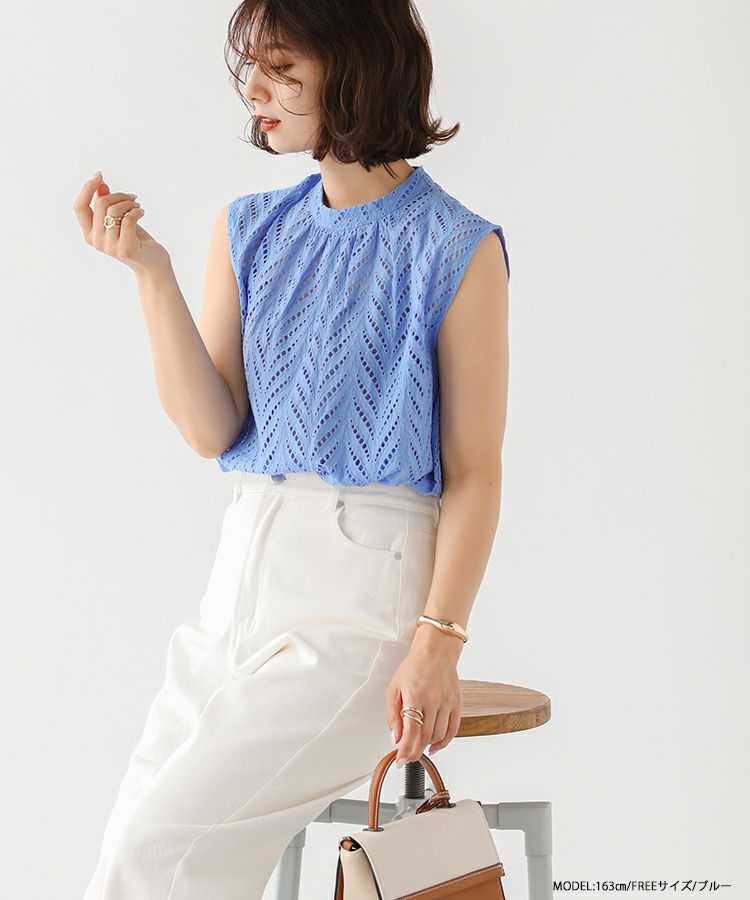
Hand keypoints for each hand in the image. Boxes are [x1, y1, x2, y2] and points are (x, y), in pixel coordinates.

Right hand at [73, 171, 171, 278]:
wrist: (153, 266)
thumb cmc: (136, 241)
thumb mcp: (119, 220)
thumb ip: (107, 205)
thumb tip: (101, 184)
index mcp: (89, 234)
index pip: (79, 207)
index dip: (87, 188)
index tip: (99, 175)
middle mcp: (96, 241)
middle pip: (100, 204)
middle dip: (118, 195)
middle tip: (132, 197)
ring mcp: (110, 247)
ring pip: (114, 210)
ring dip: (129, 203)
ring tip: (138, 206)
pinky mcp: (126, 249)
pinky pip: (128, 219)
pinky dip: (136, 211)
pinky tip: (142, 212)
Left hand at [385, 624, 462, 765]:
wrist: (436, 651)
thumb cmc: (413, 667)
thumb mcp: (394, 688)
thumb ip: (393, 714)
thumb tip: (395, 737)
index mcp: (415, 696)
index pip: (411, 732)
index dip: (405, 750)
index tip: (400, 760)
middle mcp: (433, 701)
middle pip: (425, 737)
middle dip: (415, 751)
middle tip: (407, 757)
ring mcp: (447, 703)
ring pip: (438, 736)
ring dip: (427, 746)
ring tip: (418, 746)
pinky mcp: (457, 704)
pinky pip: (453, 730)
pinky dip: (444, 742)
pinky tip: (434, 746)